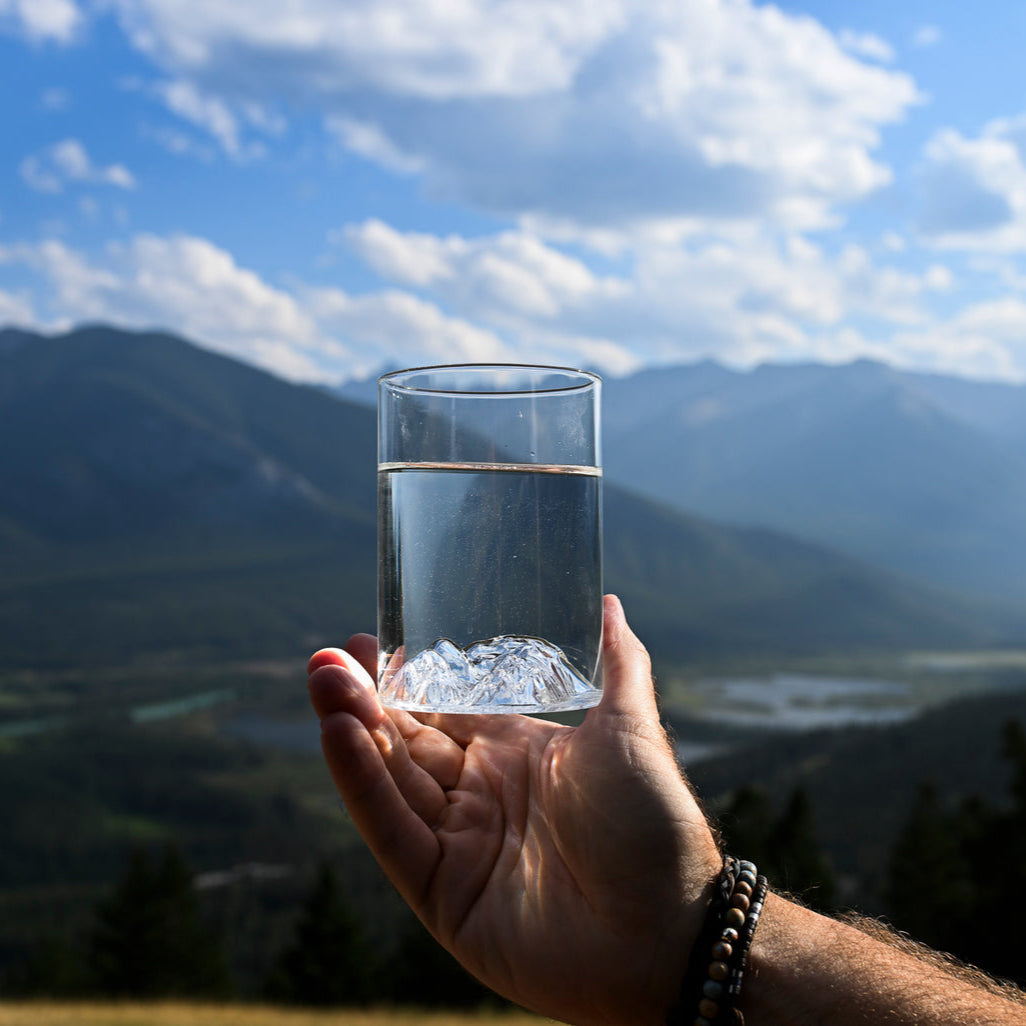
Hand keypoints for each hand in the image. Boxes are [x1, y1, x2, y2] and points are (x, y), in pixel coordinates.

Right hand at [307, 595, 720, 1025]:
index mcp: (517, 755)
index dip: (406, 679)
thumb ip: (617, 663)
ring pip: (392, 779)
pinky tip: (340, 735)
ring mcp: (460, 843)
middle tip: (330, 657)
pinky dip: (363, 784)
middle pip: (407, 741)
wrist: (667, 929)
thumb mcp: (631, 727)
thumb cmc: (655, 824)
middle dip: (366, 698)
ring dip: (353, 730)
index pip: (444, 711)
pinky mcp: (441, 891)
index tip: (371, 641)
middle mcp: (481, 795)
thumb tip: (608, 601)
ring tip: (324, 680)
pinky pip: (393, 830)